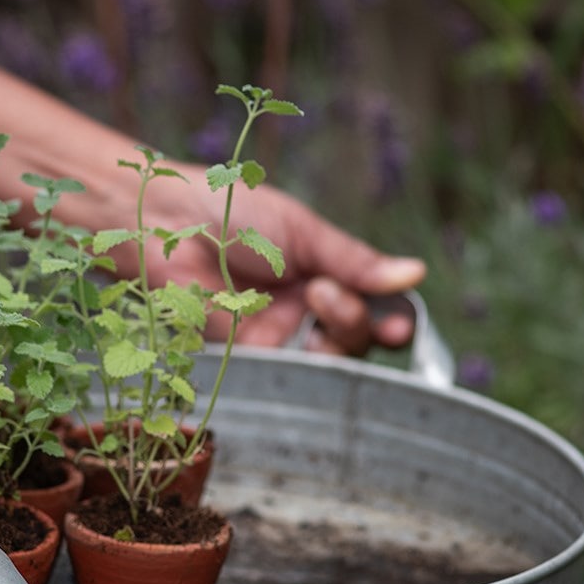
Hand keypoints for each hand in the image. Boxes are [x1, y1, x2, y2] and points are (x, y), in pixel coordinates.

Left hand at [145, 163, 425, 355]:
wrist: (168, 224)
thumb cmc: (232, 211)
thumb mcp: (304, 232)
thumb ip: (355, 261)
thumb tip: (416, 275)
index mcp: (322, 275)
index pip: (371, 308)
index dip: (391, 321)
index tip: (399, 323)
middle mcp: (303, 312)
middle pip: (355, 340)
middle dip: (356, 321)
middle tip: (326, 291)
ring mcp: (277, 337)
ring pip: (329, 362)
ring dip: (336, 335)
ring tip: (312, 295)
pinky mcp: (249, 358)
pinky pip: (289, 373)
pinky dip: (304, 362)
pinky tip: (299, 338)